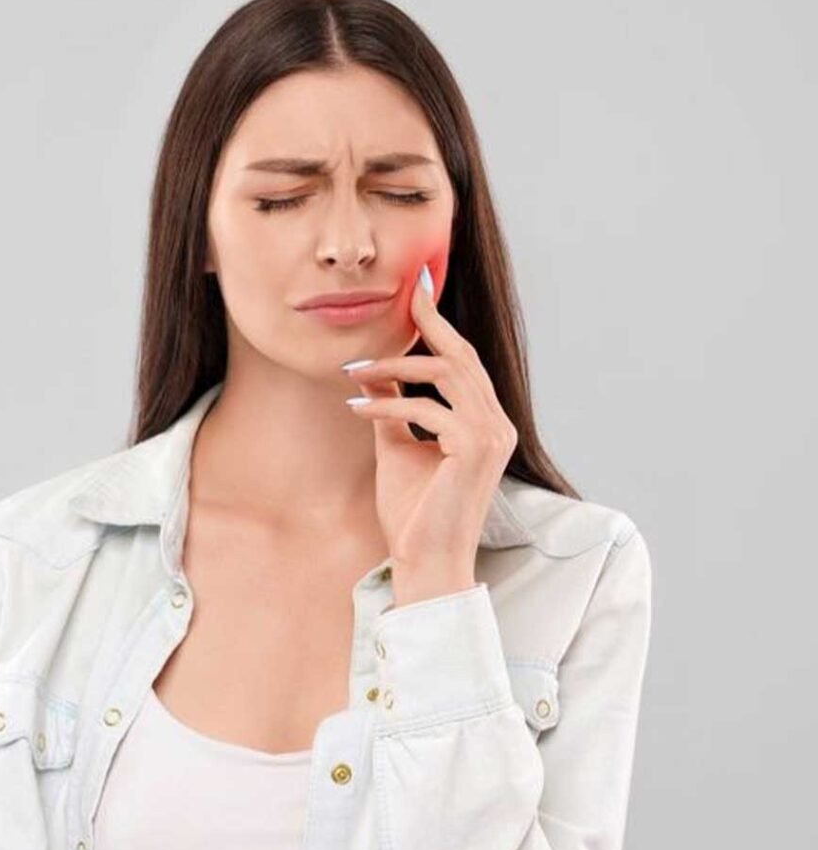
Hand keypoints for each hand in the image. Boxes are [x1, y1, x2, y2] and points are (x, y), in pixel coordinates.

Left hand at [342, 263, 518, 606]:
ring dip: (394, 365)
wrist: (424, 562)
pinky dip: (387, 405)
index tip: (419, 288)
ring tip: (353, 370)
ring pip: (445, 374)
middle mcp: (497, 424)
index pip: (464, 361)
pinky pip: (426, 408)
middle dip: (426, 323)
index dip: (440, 323)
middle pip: (461, 357)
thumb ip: (391, 405)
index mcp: (484, 423)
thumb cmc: (414, 512)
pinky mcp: (474, 449)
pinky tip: (356, 409)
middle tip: (397, 295)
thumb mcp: (396, 445)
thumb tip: (372, 370)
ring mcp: (491, 436)